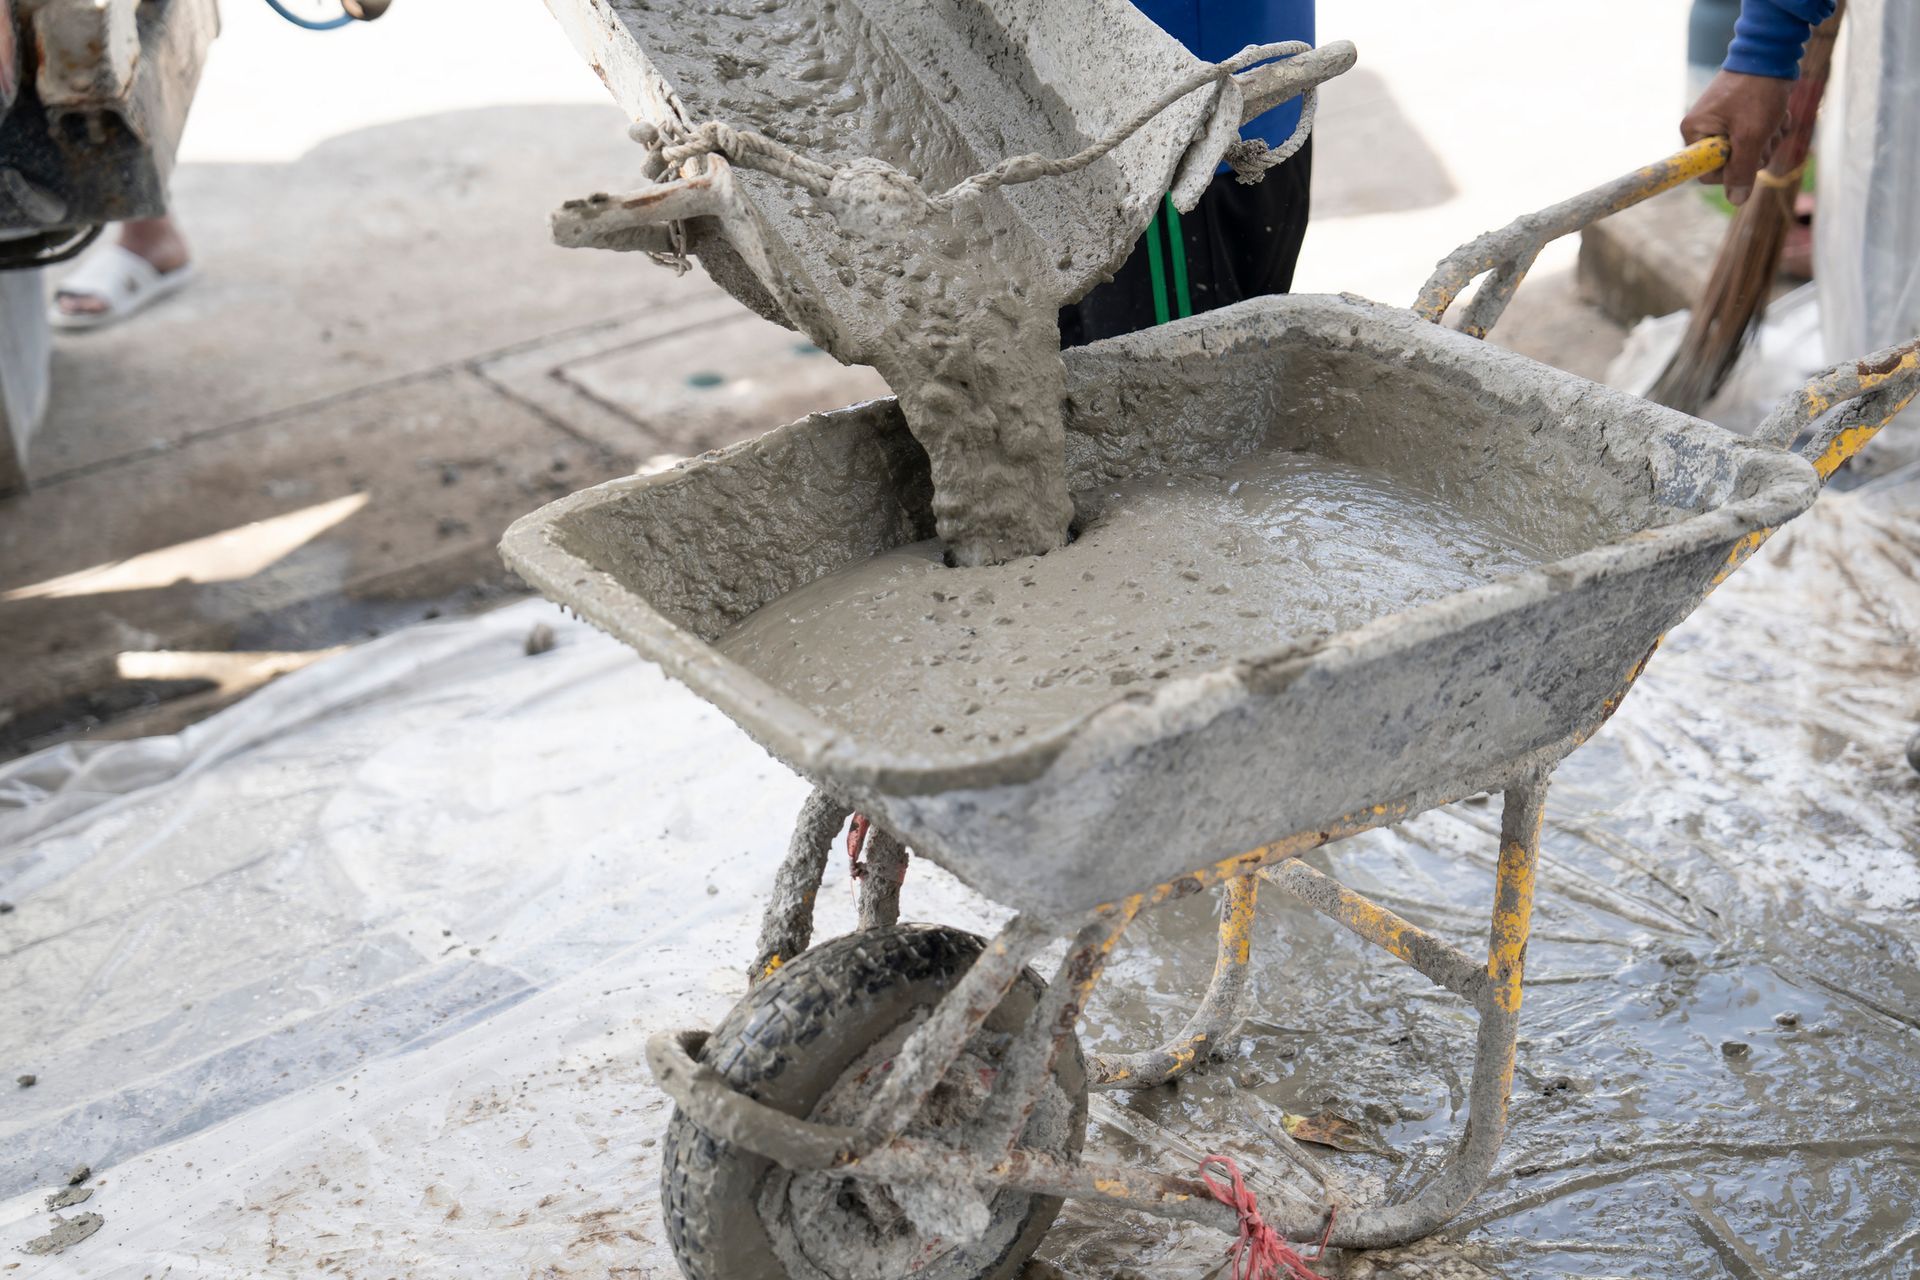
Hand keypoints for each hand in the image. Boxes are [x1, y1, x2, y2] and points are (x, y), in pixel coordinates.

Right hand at [1681, 69, 1792, 204]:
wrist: (1772, 54)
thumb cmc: (1757, 93)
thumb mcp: (1751, 135)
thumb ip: (1742, 170)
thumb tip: (1736, 200)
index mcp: (1694, 133)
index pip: (1706, 173)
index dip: (1732, 169)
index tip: (1749, 151)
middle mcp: (1703, 129)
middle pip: (1731, 164)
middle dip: (1756, 152)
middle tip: (1767, 133)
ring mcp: (1722, 123)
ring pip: (1748, 151)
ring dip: (1768, 140)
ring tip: (1775, 119)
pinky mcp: (1740, 116)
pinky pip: (1756, 136)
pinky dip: (1771, 129)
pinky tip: (1777, 114)